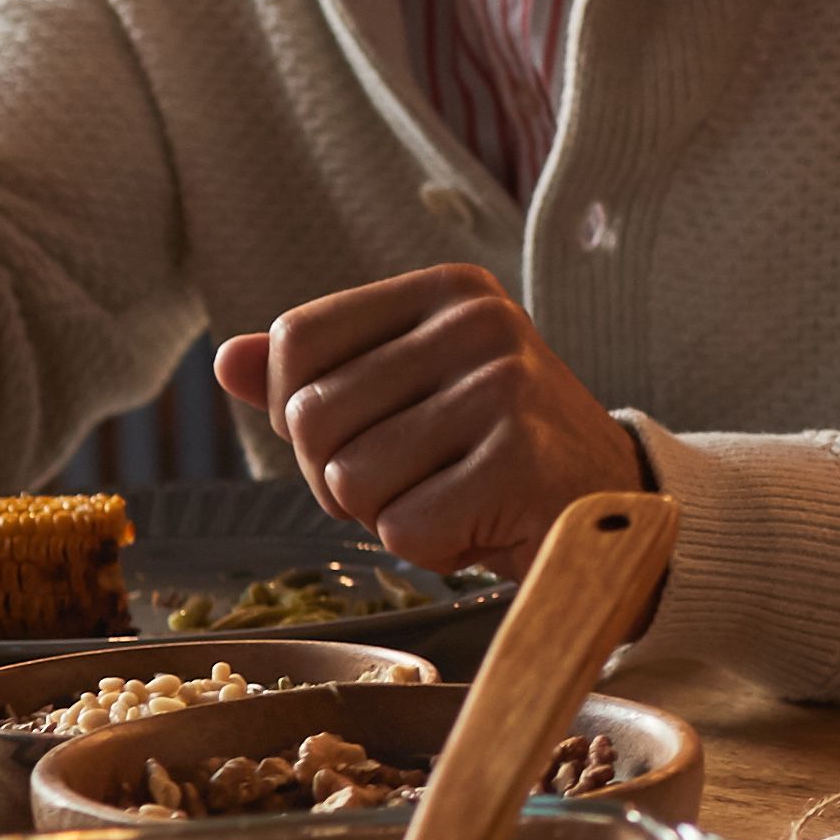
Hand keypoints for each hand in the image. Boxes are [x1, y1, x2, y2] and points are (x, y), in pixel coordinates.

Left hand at [218, 266, 646, 580]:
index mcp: (448, 291)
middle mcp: (479, 324)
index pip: (296, 339)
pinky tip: (479, 528)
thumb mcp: (409, 393)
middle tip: (408, 483)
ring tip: (447, 501)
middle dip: (336, 476)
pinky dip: (429, 549)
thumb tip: (224, 361)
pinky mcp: (521, 462)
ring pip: (349, 478)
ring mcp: (504, 389)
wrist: (615, 513)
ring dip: (383, 516)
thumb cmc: (496, 453)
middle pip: (310, 415)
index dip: (295, 410)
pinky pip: (403, 528)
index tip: (355, 436)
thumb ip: (321, 373)